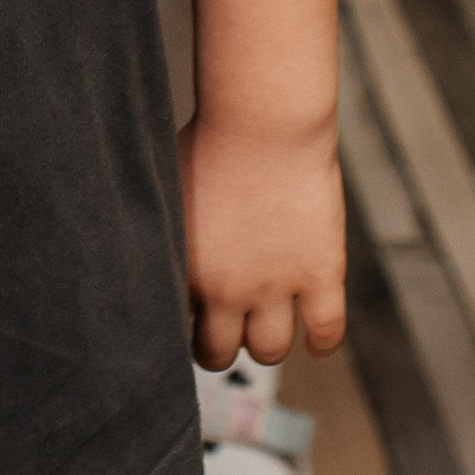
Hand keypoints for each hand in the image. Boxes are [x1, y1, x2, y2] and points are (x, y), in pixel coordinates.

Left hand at [181, 114, 345, 370]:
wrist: (263, 121)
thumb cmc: (210, 141)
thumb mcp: (168, 193)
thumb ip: (165, 236)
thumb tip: (149, 260)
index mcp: (185, 272)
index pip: (174, 328)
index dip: (183, 323)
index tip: (189, 316)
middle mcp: (228, 290)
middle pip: (219, 353)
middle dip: (218, 346)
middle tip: (223, 329)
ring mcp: (277, 285)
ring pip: (268, 350)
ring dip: (264, 342)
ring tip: (264, 324)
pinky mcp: (321, 273)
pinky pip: (325, 332)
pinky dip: (321, 342)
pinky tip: (314, 338)